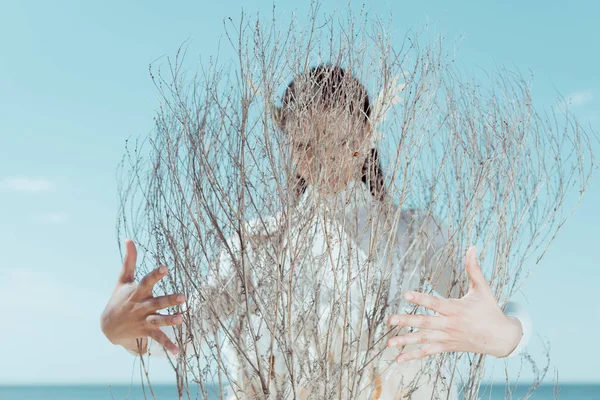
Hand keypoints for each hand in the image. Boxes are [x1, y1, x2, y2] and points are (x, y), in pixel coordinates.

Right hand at [100, 239, 185, 354]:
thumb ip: (129, 260)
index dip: (156, 275)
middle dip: (169, 299)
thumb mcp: (123, 280)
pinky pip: (158, 339)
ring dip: (169, 320)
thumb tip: (129, 239)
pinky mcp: (146, 332)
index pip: (147, 281)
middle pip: (156, 302)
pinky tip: (178, 352)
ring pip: (158, 320)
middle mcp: (141, 306)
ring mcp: (144, 320)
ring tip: (181, 319)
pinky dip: (167, 345)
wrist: (107, 327)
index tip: (165, 268)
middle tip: (182, 296)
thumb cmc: (119, 298)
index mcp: (137, 292)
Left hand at [387, 245, 522, 361]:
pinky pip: (428, 352)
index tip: (406, 294)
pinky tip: (398, 359)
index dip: (421, 298)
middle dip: (407, 321)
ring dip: (406, 340)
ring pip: (424, 339)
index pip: (435, 303)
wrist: (500, 338)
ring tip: (388, 343)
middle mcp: (450, 324)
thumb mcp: (482, 289)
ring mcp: (447, 337)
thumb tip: (471, 247)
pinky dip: (413, 356)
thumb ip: (473, 268)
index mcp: (457, 309)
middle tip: (390, 319)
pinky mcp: (446, 347)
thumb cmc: (490, 310)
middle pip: (426, 323)